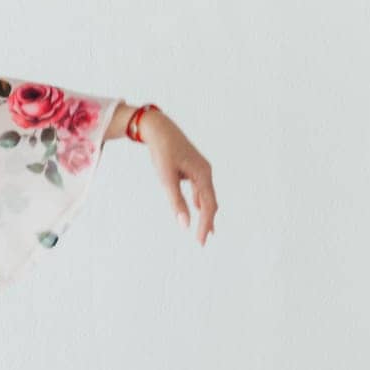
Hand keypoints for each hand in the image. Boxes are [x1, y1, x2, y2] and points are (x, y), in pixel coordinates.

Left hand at [140, 110, 216, 245]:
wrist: (159, 129)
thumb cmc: (162, 151)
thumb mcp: (166, 178)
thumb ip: (176, 201)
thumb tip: (184, 224)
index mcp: (203, 174)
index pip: (208, 206)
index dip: (206, 224)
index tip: (201, 241)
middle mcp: (206, 172)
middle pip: (210, 202)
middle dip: (208, 222)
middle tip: (202, 240)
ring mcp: (200, 170)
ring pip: (206, 196)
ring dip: (206, 213)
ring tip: (206, 229)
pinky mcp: (193, 168)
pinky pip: (200, 188)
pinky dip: (200, 201)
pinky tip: (197, 206)